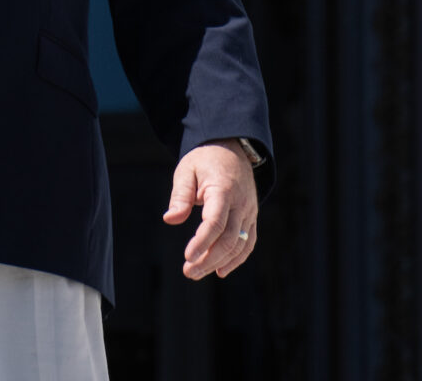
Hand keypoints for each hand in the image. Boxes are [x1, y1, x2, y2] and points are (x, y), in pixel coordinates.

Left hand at [162, 140, 258, 279]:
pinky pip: (248, 242)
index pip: (216, 222)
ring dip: (220, 262)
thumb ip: (180, 196)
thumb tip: (170, 219)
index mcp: (223, 189)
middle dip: (209, 258)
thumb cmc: (204, 160)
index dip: (202, 242)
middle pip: (229, 238)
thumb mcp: (186, 170)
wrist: (231, 149)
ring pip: (240, 244)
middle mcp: (241, 203)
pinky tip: (220, 271)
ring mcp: (249, 211)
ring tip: (197, 272)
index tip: (187, 256)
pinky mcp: (251, 217)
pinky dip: (237, 259)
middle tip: (188, 271)